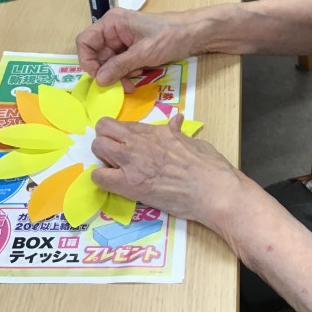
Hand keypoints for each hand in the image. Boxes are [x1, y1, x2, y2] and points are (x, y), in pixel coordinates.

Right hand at [76, 7, 195, 87]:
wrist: (193, 34)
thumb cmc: (170, 36)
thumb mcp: (144, 52)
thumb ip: (120, 66)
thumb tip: (99, 80)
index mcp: (111, 23)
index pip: (85, 42)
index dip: (88, 61)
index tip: (100, 78)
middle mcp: (112, 30)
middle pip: (96, 55)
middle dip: (107, 72)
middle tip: (122, 86)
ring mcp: (121, 40)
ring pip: (108, 62)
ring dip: (118, 75)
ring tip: (133, 82)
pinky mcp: (131, 49)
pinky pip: (120, 64)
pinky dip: (126, 72)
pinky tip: (138, 75)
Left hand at [91, 114, 241, 228]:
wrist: (214, 190)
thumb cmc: (210, 166)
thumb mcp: (193, 141)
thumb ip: (177, 132)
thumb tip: (176, 120)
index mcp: (157, 131)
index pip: (123, 124)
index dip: (120, 134)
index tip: (125, 144)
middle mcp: (140, 142)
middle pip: (104, 129)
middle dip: (105, 139)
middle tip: (114, 154)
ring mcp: (133, 162)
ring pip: (98, 147)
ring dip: (102, 157)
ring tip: (114, 168)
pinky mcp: (130, 185)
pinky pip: (100, 177)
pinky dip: (102, 179)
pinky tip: (114, 184)